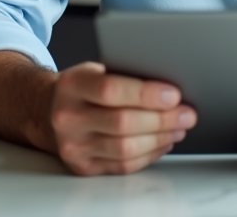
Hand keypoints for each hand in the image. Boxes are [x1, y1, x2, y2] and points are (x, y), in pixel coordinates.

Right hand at [49, 61, 196, 175]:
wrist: (49, 111)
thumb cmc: (83, 87)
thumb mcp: (96, 69)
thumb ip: (125, 74)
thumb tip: (170, 83)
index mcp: (71, 86)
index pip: (111, 90)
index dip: (147, 94)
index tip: (174, 94)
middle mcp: (67, 118)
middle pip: (122, 123)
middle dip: (162, 119)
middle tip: (187, 113)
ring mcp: (73, 146)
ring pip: (125, 149)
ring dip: (160, 138)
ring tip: (179, 127)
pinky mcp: (83, 167)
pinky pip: (123, 165)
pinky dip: (150, 154)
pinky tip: (163, 142)